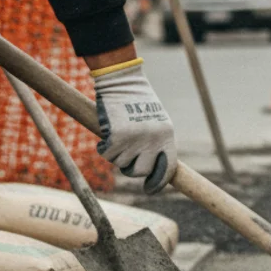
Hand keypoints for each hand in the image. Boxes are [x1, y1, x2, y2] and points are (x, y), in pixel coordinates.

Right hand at [92, 60, 177, 193]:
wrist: (122, 81)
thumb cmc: (137, 100)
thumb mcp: (156, 120)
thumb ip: (157, 142)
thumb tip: (153, 167)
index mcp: (166, 135)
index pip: (168, 168)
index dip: (159, 182)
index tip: (149, 189)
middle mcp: (153, 140)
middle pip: (141, 171)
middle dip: (131, 168)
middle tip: (125, 156)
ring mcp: (135, 139)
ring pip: (121, 164)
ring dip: (116, 154)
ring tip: (117, 136)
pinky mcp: (117, 137)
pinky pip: (107, 154)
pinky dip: (103, 147)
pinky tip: (106, 134)